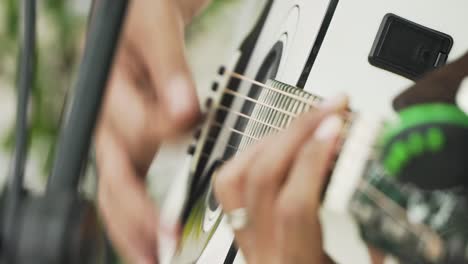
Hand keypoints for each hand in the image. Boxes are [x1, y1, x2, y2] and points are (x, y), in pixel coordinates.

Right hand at [95, 0, 208, 262]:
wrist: (139, 16)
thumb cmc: (143, 15)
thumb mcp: (155, 28)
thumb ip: (169, 69)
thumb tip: (185, 111)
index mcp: (109, 92)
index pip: (135, 127)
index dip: (162, 131)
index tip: (190, 127)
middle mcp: (109, 121)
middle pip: (112, 177)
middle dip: (134, 215)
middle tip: (158, 247)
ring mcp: (118, 138)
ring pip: (116, 190)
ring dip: (131, 227)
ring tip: (151, 256)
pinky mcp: (132, 145)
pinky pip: (128, 186)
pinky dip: (137, 216)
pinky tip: (150, 236)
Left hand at [214, 96, 347, 263]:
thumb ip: (364, 234)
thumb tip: (363, 178)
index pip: (293, 205)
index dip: (314, 160)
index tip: (337, 126)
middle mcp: (261, 253)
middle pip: (260, 180)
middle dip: (297, 133)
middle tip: (328, 109)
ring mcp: (245, 240)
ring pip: (235, 176)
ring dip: (272, 138)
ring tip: (304, 119)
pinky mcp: (240, 230)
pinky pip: (229, 184)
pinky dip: (251, 153)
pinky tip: (275, 142)